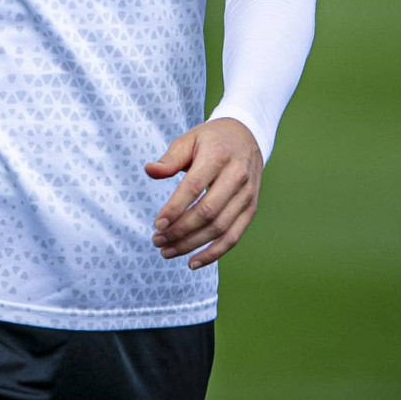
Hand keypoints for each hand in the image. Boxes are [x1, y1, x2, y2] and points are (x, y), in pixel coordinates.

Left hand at [144, 118, 263, 267]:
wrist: (247, 137)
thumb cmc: (211, 140)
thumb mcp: (189, 140)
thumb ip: (170, 158)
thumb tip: (149, 171)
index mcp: (218, 156)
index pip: (194, 187)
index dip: (175, 208)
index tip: (157, 224)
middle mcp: (236, 176)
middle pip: (208, 212)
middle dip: (180, 231)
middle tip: (157, 240)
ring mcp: (247, 195)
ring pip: (220, 229)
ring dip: (192, 245)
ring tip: (167, 251)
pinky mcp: (251, 209)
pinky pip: (234, 237)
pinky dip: (214, 254)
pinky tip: (193, 262)